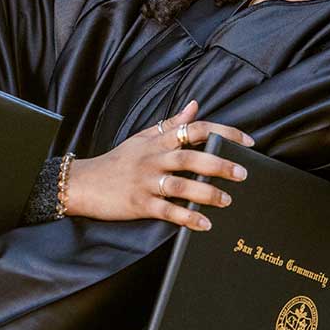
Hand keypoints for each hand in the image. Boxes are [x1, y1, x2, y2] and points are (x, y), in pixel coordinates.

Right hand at [67, 100, 252, 230]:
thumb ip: (171, 123)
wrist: (83, 182)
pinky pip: (167, 211)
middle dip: (219, 164)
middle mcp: (153, 159)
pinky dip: (187, 217)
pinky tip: (204, 223)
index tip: (247, 141)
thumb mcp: (142, 137)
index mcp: (157, 141)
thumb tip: (195, 105)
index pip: (194, 129)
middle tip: (242, 173)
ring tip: (227, 200)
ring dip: (207, 193)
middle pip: (191, 156)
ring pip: (181, 184)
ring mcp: (146, 182)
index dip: (223, 132)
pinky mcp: (139, 203)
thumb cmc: (116, 160)